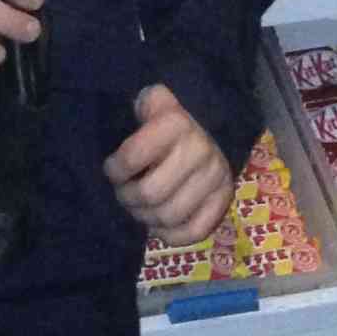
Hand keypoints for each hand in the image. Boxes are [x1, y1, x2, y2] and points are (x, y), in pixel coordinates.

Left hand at [104, 84, 232, 242]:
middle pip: (150, 194)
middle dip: (127, 197)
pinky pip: (194, 232)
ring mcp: (216, 178)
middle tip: (124, 192)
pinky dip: (170, 234)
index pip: (132, 157)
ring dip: (145, 217)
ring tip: (139, 207)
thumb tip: (132, 113)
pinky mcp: (224, 201)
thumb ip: (138, 105)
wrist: (209, 128)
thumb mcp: (151, 101)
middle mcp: (200, 150)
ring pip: (169, 216)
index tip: (112, 168)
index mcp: (176, 123)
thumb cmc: (167, 119)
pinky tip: (159, 222)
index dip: (114, 169)